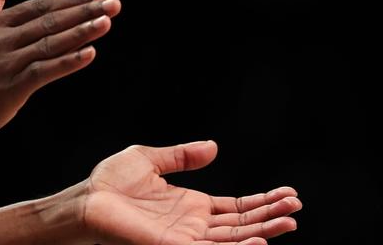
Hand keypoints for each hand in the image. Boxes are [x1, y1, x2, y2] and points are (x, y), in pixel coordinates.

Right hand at [0, 0, 120, 147]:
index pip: (41, 5)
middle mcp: (1, 39)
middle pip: (49, 20)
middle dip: (84, 11)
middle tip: (114, 3)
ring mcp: (5, 64)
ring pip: (49, 43)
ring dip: (81, 32)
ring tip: (107, 22)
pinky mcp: (10, 89)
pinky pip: (43, 71)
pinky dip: (67, 62)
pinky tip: (90, 54)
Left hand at [80, 140, 300, 244]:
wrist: (86, 199)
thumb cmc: (110, 182)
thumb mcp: (150, 160)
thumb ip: (182, 156)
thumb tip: (214, 147)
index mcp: (192, 206)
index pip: (237, 208)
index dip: (263, 202)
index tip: (289, 194)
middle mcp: (194, 226)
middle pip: (242, 225)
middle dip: (271, 217)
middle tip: (296, 208)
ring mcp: (186, 240)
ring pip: (233, 240)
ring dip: (262, 231)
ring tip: (289, 222)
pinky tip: (258, 242)